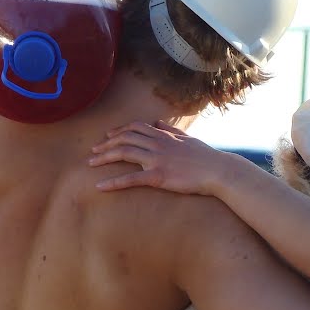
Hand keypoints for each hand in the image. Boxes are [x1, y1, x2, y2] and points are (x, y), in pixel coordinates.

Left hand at [90, 120, 244, 195]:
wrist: (218, 170)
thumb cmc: (206, 157)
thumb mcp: (188, 139)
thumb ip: (172, 130)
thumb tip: (159, 123)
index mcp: (164, 135)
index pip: (135, 127)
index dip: (119, 130)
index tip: (108, 136)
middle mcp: (158, 144)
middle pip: (124, 138)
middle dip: (106, 144)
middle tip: (93, 151)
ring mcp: (157, 159)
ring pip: (123, 153)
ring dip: (104, 157)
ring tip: (90, 163)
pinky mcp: (158, 176)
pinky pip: (131, 178)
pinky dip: (113, 182)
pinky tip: (100, 186)